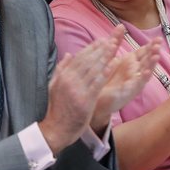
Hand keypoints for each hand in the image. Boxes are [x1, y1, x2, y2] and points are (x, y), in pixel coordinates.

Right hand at [40, 27, 123, 153]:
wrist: (56, 130)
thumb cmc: (57, 109)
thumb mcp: (54, 86)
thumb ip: (61, 69)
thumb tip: (69, 54)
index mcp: (63, 76)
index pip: (79, 58)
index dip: (91, 48)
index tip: (101, 40)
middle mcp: (69, 80)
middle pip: (88, 60)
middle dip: (101, 49)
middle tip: (112, 38)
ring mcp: (77, 90)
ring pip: (94, 69)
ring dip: (105, 56)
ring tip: (115, 46)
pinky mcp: (85, 100)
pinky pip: (98, 83)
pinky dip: (106, 72)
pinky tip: (114, 64)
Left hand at [90, 38, 160, 128]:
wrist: (95, 99)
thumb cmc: (105, 78)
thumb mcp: (110, 56)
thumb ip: (116, 41)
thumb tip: (120, 26)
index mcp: (130, 63)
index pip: (143, 52)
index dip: (151, 46)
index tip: (158, 38)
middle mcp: (134, 72)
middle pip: (147, 60)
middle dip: (153, 52)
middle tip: (158, 44)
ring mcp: (132, 83)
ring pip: (145, 72)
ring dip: (151, 64)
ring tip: (157, 56)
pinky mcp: (127, 92)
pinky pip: (136, 84)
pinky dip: (142, 78)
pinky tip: (146, 72)